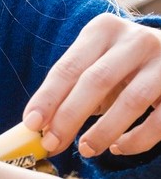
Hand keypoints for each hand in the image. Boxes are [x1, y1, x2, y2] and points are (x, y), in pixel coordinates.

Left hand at [23, 13, 160, 157]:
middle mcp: (133, 39)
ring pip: (129, 101)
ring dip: (102, 131)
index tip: (32, 123)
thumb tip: (43, 124)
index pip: (68, 67)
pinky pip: (159, 120)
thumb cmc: (122, 63)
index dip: (48, 97)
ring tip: (85, 149)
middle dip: (69, 117)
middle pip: (95, 81)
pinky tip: (119, 147)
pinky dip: (136, 139)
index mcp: (102, 30)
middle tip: (51, 143)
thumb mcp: (96, 63)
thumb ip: (73, 87)